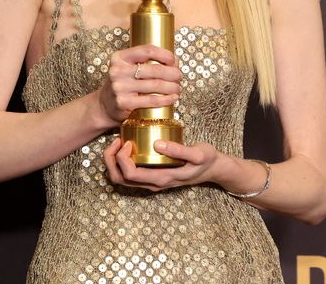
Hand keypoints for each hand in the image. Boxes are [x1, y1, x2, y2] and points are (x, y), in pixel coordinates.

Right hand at [96, 44, 181, 126]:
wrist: (104, 105)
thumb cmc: (122, 84)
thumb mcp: (126, 68)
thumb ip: (145, 62)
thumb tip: (174, 61)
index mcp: (119, 58)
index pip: (146, 50)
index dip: (164, 54)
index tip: (173, 60)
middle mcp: (118, 71)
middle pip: (154, 69)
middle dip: (172, 73)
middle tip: (179, 77)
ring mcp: (120, 87)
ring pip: (155, 85)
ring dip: (172, 87)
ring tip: (177, 88)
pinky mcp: (124, 103)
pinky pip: (151, 100)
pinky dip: (166, 99)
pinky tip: (172, 98)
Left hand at [102, 138, 219, 191]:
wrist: (214, 169)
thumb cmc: (207, 160)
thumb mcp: (198, 153)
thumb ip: (179, 150)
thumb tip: (158, 144)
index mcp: (161, 178)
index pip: (130, 175)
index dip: (121, 159)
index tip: (126, 142)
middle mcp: (153, 183)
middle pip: (120, 179)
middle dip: (111, 160)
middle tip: (116, 141)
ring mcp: (152, 181)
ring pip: (122, 178)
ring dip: (114, 162)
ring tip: (119, 143)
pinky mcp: (153, 176)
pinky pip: (130, 173)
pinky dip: (122, 162)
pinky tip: (128, 146)